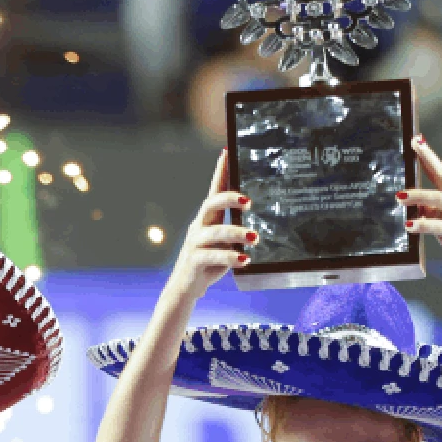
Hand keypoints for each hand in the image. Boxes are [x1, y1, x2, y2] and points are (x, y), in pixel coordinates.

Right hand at [168, 150, 253, 297]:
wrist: (185, 288)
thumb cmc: (208, 263)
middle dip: (228, 199)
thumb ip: (233, 233)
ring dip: (237, 233)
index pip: (213, 191)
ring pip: (216, 232)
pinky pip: (214, 256)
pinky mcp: (195, 261)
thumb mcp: (222, 244)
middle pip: (210, 204)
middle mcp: (198, 227)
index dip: (219, 172)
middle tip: (248, 202)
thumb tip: (256, 225)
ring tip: (255, 238)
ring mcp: (195, 244)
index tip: (227, 154)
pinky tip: (245, 260)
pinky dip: (231, 258)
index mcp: (206, 220)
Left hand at [399, 135, 441, 281]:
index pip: (439, 170)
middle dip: (427, 161)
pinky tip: (409, 225)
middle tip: (412, 149)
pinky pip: (437, 226)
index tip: (416, 139)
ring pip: (438, 199)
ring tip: (399, 197)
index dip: (428, 155)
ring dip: (418, 196)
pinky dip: (422, 224)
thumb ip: (429, 208)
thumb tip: (411, 200)